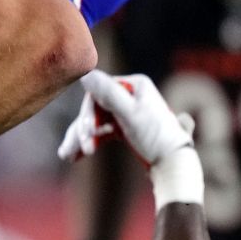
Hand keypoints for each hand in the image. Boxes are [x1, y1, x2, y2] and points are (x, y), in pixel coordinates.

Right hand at [58, 71, 193, 166]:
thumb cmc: (156, 137)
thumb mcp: (130, 114)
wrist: (173, 164)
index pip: (99, 93)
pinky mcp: (125, 127)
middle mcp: (129, 95)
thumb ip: (109, 94)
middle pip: (95, 109)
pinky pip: (101, 132)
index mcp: (134, 85)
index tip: (87, 133)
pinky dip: (90, 142)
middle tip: (78, 149)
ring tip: (67, 156)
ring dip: (81, 138)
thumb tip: (86, 74)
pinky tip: (75, 155)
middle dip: (83, 130)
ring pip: (95, 122)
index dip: (88, 113)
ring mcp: (127, 112)